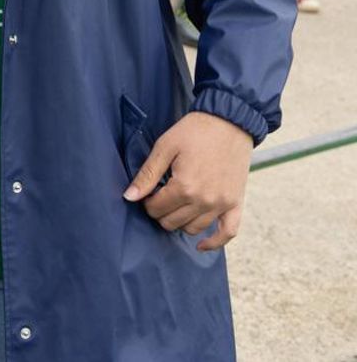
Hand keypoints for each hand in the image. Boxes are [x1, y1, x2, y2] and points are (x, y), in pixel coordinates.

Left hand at [123, 111, 253, 249]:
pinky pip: (229, 232)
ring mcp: (223, 204)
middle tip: (158, 197)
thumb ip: (147, 175)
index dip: (146, 202)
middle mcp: (205, 200)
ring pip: (193, 228)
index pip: (156, 209)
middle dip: (160, 212)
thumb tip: (129, 197)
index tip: (147, 192)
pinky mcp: (237, 203)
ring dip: (179, 222)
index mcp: (185, 187)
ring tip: (175, 207)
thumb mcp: (165, 147)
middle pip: (172, 222)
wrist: (230, 121)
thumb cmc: (194, 131)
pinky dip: (214, 242)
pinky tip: (200, 245)